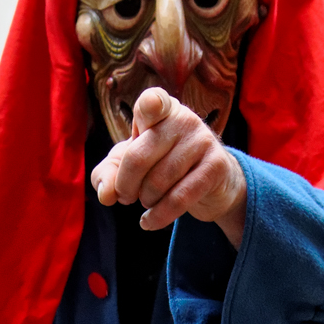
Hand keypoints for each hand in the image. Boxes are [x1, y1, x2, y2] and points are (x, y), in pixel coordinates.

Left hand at [90, 88, 247, 246]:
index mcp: (159, 109)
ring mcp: (203, 141)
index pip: (152, 102)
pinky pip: (179, 198)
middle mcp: (183, 118)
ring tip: (147, 201)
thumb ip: (107, 174)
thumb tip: (106, 195)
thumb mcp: (127, 165)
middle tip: (126, 196)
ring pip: (158, 182)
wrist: (209, 183)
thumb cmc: (160, 165)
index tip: (150, 107)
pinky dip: (159, 216)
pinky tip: (150, 221)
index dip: (149, 105)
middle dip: (125, 186)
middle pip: (138, 157)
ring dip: (145, 200)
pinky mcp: (217, 166)